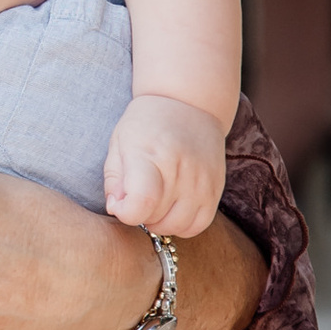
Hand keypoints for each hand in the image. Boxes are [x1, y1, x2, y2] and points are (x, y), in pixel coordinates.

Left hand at [102, 94, 225, 238]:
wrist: (188, 103)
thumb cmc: (146, 124)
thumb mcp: (119, 142)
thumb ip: (114, 179)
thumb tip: (116, 209)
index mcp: (150, 154)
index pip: (141, 202)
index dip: (126, 212)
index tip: (120, 203)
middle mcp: (180, 169)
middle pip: (156, 218)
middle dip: (140, 214)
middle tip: (136, 195)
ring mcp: (202, 180)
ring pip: (178, 226)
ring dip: (160, 222)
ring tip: (154, 201)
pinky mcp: (216, 188)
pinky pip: (200, 224)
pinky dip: (183, 224)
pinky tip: (173, 207)